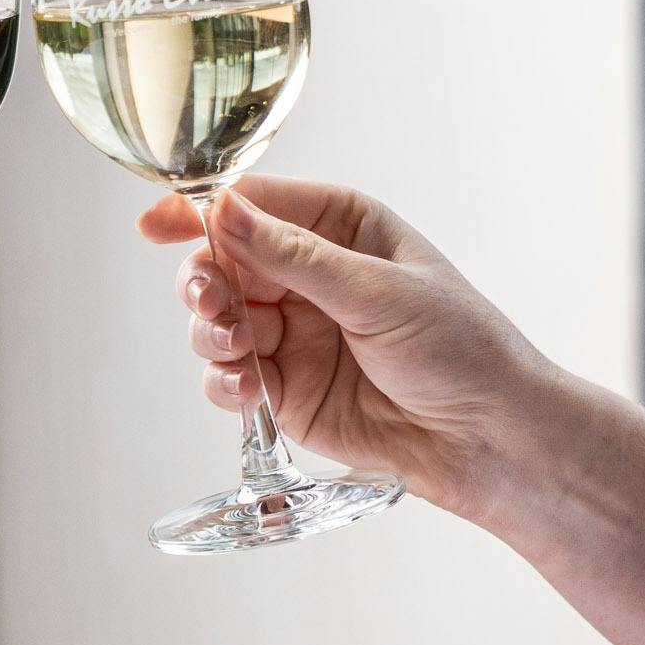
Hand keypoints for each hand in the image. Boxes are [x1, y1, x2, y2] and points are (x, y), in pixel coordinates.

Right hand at [145, 178, 534, 524]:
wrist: (488, 439)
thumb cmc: (459, 349)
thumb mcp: (378, 291)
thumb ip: (295, 256)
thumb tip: (224, 212)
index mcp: (341, 227)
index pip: (255, 205)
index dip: (201, 211)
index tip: (156, 225)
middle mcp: (310, 276)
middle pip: (223, 263)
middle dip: (205, 282)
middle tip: (213, 303)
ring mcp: (295, 335)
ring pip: (217, 321)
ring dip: (211, 333)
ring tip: (237, 349)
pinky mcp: (287, 392)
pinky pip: (229, 378)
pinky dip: (223, 381)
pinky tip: (243, 388)